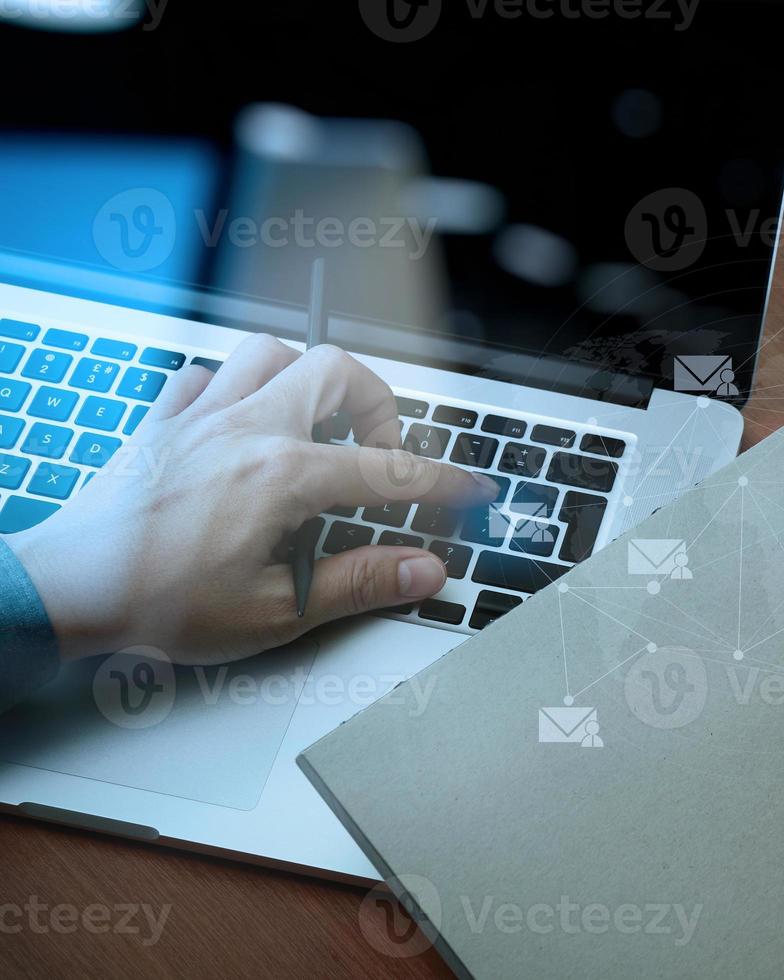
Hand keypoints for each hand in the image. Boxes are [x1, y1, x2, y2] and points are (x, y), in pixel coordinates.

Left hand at [8, 334, 499, 664]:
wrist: (61, 591)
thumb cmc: (155, 605)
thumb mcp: (274, 612)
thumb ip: (358, 582)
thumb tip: (424, 570)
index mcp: (283, 476)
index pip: (389, 469)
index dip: (443, 482)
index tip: (471, 490)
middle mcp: (247, 430)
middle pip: (338, 371)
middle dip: (377, 407)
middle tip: (380, 455)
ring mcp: (200, 417)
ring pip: (271, 352)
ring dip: (306, 381)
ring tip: (318, 428)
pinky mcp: (161, 422)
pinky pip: (205, 374)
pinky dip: (235, 388)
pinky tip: (242, 425)